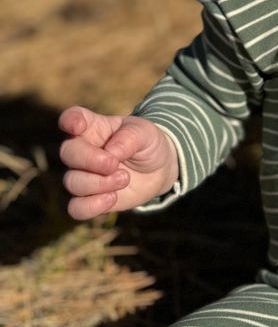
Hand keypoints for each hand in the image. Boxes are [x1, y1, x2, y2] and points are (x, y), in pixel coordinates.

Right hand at [59, 107, 179, 220]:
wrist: (159, 169)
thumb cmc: (147, 144)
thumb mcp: (146, 133)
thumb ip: (130, 138)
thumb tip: (111, 151)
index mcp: (94, 128)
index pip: (73, 118)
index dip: (70, 121)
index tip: (77, 125)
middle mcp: (83, 151)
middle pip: (68, 153)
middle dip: (90, 160)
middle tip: (114, 164)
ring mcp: (84, 175)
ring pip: (72, 182)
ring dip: (99, 184)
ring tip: (124, 178)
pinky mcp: (90, 199)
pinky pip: (76, 208)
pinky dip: (91, 206)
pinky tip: (112, 199)